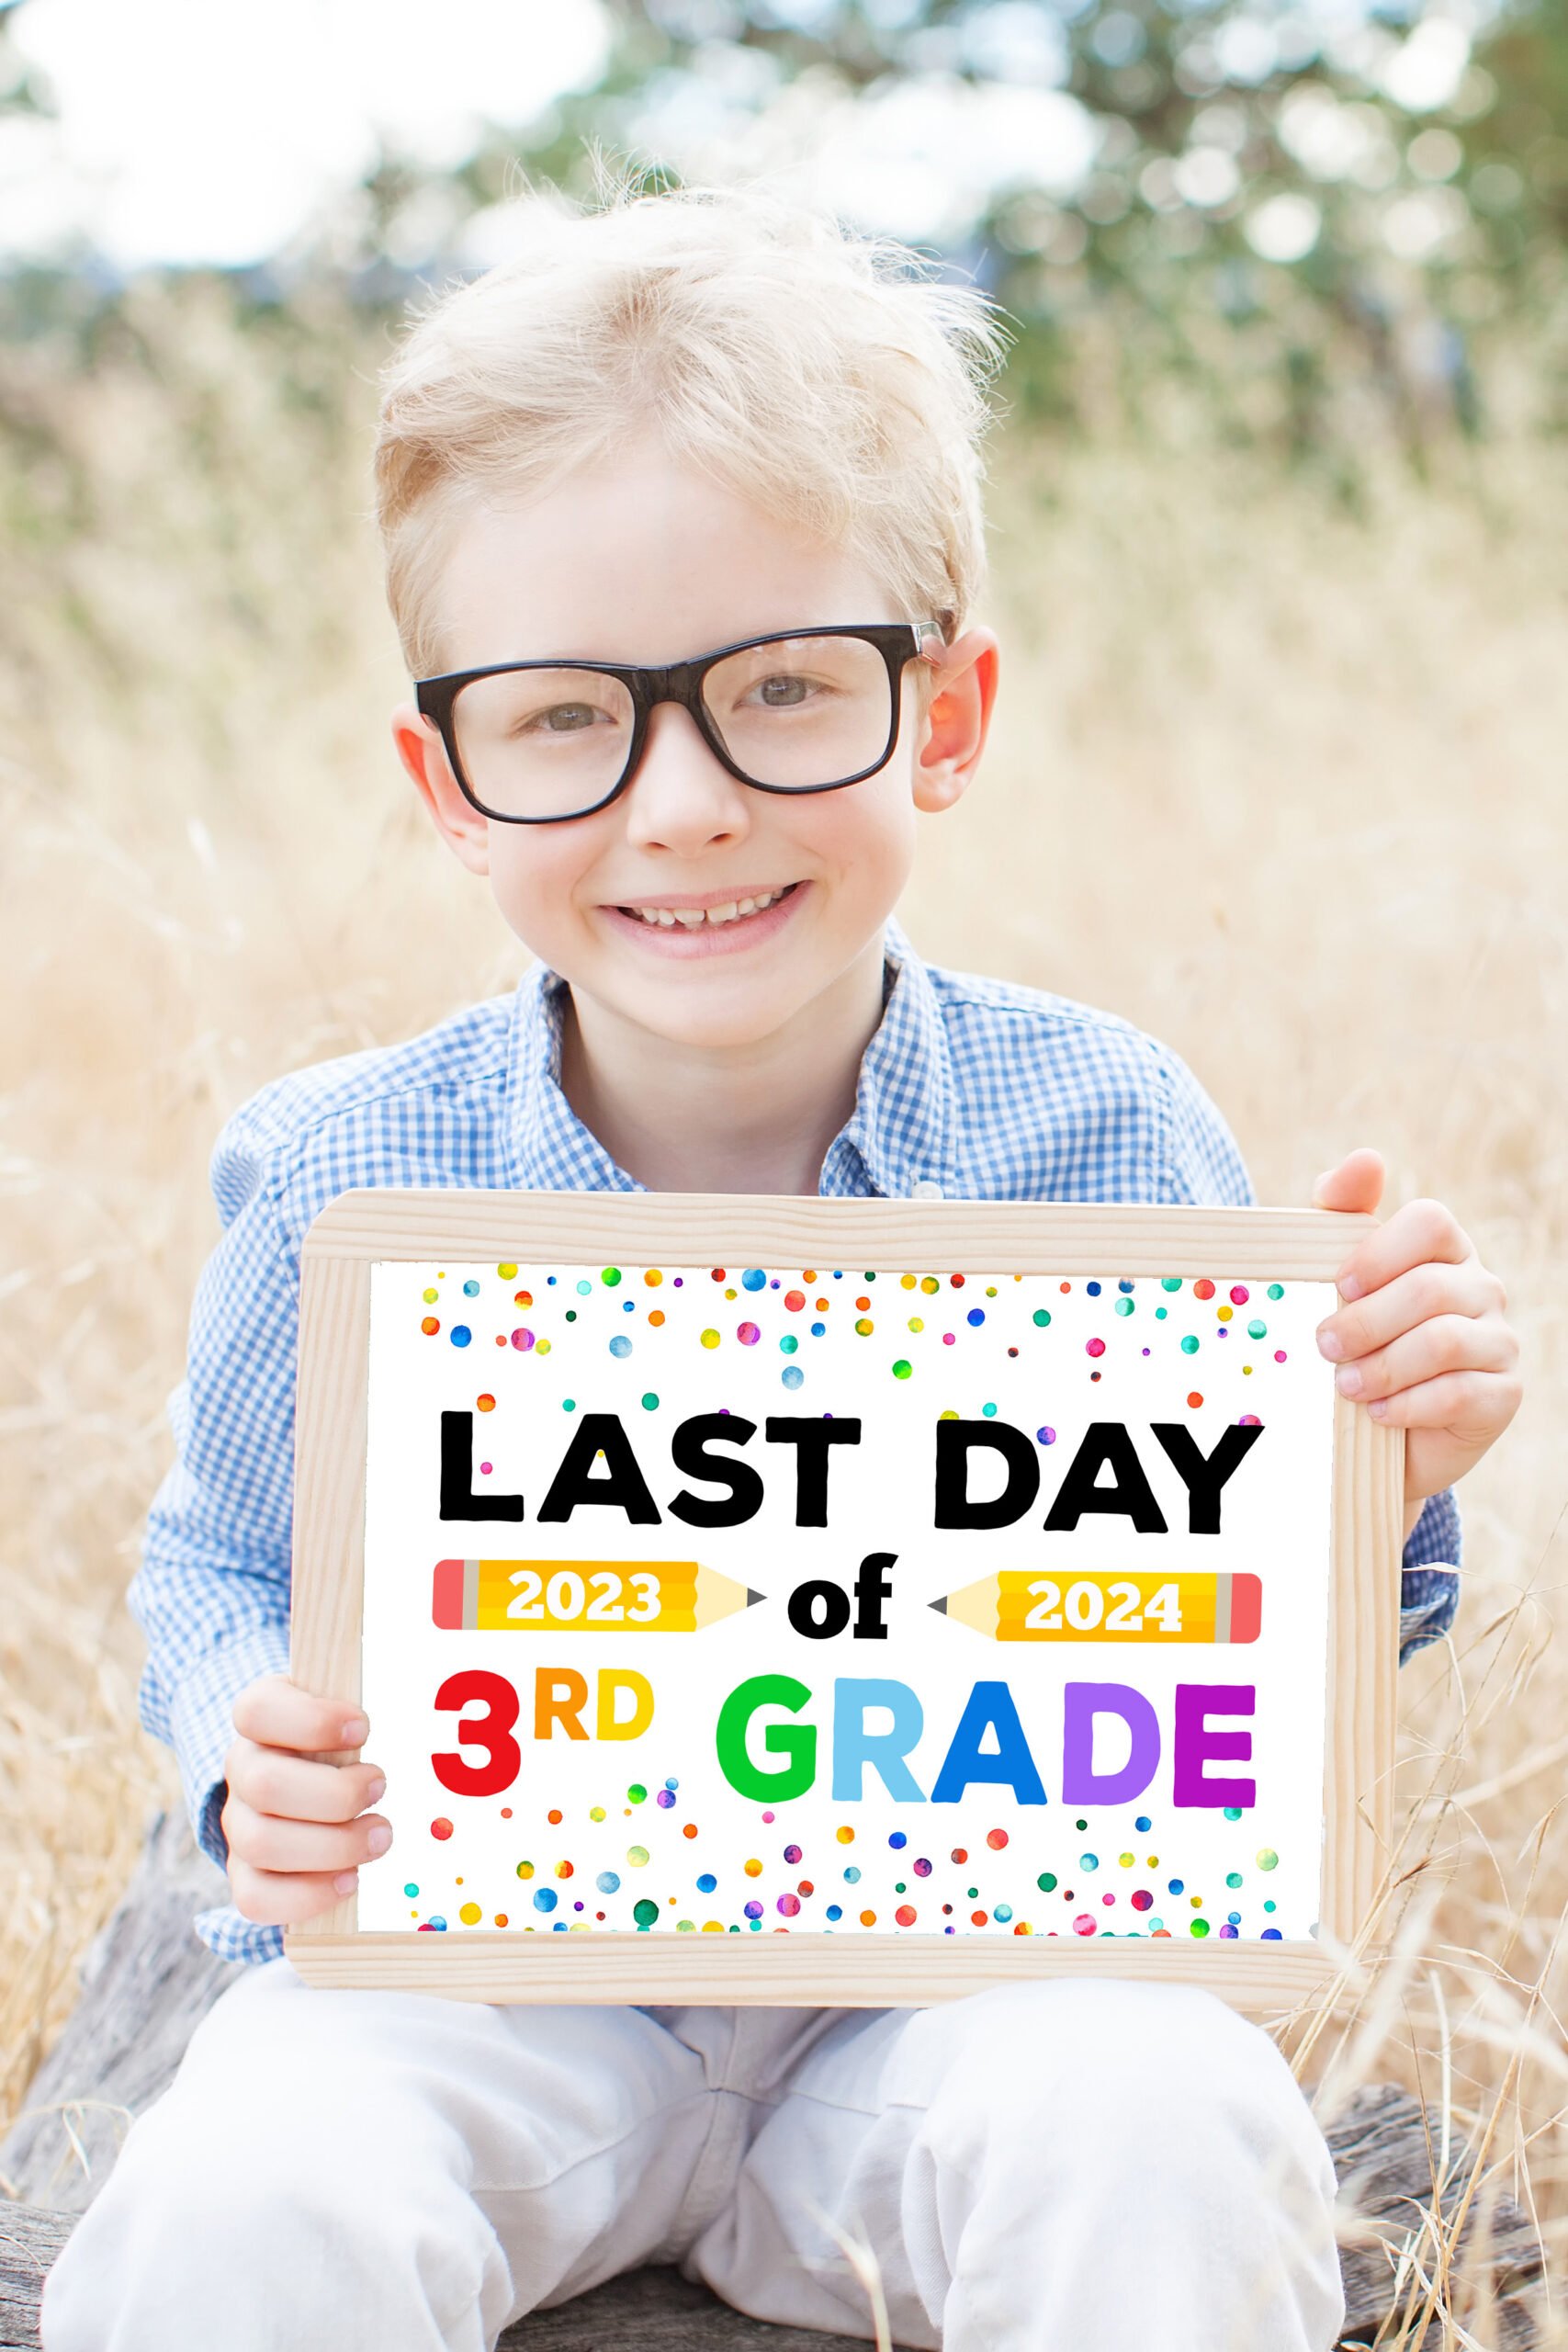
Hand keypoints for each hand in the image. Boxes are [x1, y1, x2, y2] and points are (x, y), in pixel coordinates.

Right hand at [220, 1674, 390, 1927]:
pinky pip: (256, 1898)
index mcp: (262, 1718)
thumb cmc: (345, 1742)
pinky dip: (308, 1894)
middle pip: (263, 1785)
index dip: (309, 1721)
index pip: (256, 1711)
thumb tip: (438, 1687)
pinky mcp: (246, 1875)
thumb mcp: (353, 1711)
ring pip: (261, 1843)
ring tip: (380, 1835)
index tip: (363, 1728)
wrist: (319, 1787)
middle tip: (381, 1787)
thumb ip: (381, 1690)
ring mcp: (239, 1824)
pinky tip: (351, 1879)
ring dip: (331, 1846)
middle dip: (334, 1794)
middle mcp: (242, 1770)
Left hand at [1312, 1148, 1520, 1532]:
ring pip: (1444, 1342)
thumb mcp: (1338, 1278)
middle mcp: (1482, 1288)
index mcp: (1444, 1251)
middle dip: (1367, 1320)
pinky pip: (1459, 1394)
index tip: (1339, 1284)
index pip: (1431, 1222)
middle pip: (1430, 1288)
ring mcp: (1499, 1342)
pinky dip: (1408, 1405)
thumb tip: (1365, 1158)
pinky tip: (1378, 1413)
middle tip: (1325, 1346)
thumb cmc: (1359, 1341)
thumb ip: (1342, 1214)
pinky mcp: (1503, 1394)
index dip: (1380, 1251)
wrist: (1380, 1431)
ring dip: (1383, 1366)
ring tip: (1345, 1384)